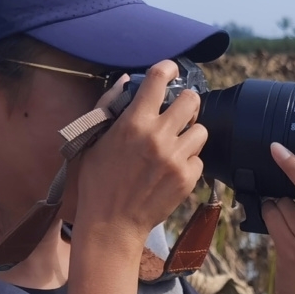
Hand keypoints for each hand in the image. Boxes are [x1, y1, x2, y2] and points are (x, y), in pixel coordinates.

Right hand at [69, 61, 206, 244]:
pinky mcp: (187, 178)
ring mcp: (175, 158)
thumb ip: (109, 106)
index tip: (170, 70)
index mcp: (133, 123)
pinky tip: (172, 169)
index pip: (158, 80)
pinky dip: (189, 161)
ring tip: (175, 144)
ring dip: (189, 134)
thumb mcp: (94, 141)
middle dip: (185, 104)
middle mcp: (158, 136)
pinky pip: (200, 158)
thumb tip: (127, 80)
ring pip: (200, 130)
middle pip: (191, 101)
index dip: (167, 69)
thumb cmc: (97, 182)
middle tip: (178, 113)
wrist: (111, 224)